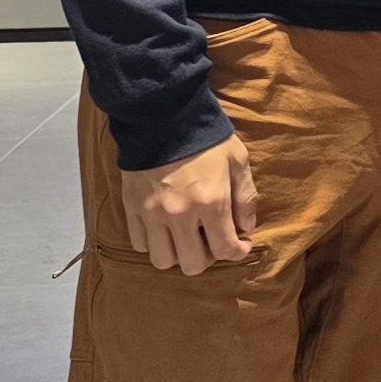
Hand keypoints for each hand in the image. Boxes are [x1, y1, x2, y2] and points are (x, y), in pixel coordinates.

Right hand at [118, 133, 257, 274]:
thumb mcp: (237, 160)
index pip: (225, 249)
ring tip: (187, 237)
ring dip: (177, 255)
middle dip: (208, 258)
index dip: (238, 252)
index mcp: (211, 202)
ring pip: (162, 260)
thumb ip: (245, 196)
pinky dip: (153, 243)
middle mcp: (180, 215)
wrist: (162, 117)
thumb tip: (247, 227)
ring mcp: (152, 214)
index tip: (241, 244)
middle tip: (213, 240)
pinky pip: (139, 244)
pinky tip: (164, 229)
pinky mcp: (132, 208)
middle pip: (192, 265)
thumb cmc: (206, 138)